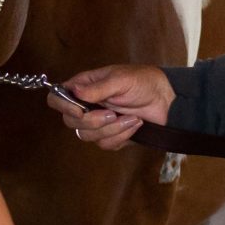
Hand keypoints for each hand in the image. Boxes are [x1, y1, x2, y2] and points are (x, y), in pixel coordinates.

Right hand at [47, 64, 172, 150]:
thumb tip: (74, 91)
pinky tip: (135, 124)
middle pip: (69, 121)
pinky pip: (105, 144)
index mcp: (84, 87)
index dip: (63, 106)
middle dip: (92, 121)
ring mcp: (98, 122)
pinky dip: (121, 137)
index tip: (79, 110)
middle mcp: (86, 105)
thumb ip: (96, 88)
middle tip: (112, 113)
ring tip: (131, 118)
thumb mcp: (120, 80)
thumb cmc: (144, 82)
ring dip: (111, 129)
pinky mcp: (111, 136)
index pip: (57, 97)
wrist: (167, 100)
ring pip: (87, 136)